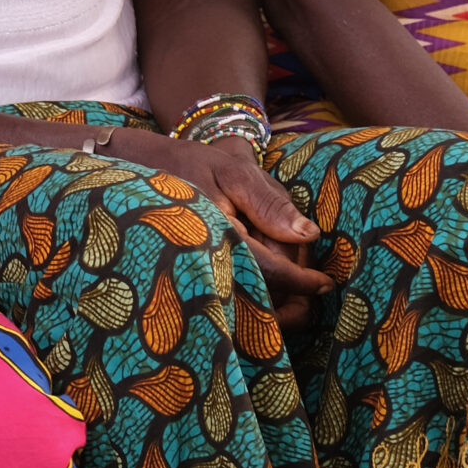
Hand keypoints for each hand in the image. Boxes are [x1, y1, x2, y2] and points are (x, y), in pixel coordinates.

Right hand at [113, 129, 328, 328]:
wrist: (141, 166)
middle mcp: (203, 259)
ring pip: (244, 303)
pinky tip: (261, 276)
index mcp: (217, 233)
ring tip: (285, 273)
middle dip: (291, 294)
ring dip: (272, 296)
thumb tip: (308, 235)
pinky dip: (252, 295)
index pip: (268, 271)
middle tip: (310, 278)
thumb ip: (270, 203)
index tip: (326, 284)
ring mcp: (193, 270)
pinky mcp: (190, 275)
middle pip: (259, 296)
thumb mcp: (233, 172)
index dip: (302, 282)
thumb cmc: (192, 164)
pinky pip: (228, 298)